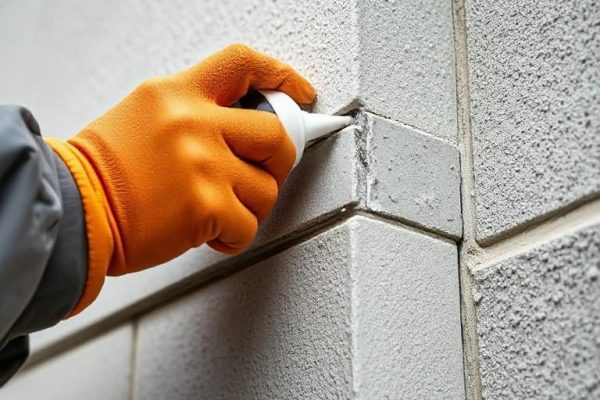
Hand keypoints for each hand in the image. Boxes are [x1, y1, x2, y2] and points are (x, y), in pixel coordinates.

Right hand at [47, 44, 314, 287]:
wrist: (70, 211)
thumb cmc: (100, 172)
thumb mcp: (142, 117)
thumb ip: (193, 115)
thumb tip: (242, 130)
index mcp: (176, 94)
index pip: (241, 64)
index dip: (280, 76)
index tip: (300, 92)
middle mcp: (193, 122)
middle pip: (275, 135)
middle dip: (281, 161)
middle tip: (264, 173)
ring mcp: (203, 164)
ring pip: (267, 189)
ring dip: (250, 208)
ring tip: (219, 212)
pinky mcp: (207, 205)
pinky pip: (248, 227)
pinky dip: (234, 238)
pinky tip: (209, 234)